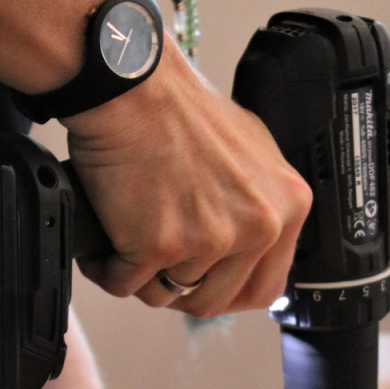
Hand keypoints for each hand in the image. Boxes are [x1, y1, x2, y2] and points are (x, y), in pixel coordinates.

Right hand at [63, 34, 311, 317]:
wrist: (132, 87)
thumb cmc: (180, 108)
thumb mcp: (252, 153)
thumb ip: (260, 205)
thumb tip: (253, 245)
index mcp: (287, 207)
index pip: (265, 289)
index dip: (226, 293)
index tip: (204, 286)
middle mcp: (257, 226)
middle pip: (213, 300)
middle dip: (176, 289)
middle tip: (154, 264)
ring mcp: (209, 239)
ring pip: (166, 294)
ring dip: (139, 276)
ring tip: (125, 241)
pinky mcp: (159, 245)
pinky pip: (125, 284)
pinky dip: (106, 269)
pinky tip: (102, 246)